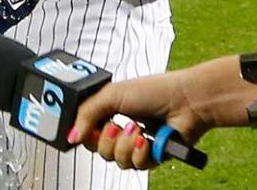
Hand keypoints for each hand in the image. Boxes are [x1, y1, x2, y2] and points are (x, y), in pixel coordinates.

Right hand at [67, 70, 212, 170]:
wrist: (185, 102)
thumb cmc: (152, 91)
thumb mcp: (111, 95)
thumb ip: (86, 113)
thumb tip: (71, 136)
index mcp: (107, 112)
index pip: (84, 130)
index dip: (83, 133)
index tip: (86, 129)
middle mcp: (119, 129)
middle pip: (97, 149)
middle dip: (107, 139)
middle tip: (117, 125)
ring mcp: (134, 144)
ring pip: (115, 159)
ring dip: (126, 145)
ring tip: (138, 129)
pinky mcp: (150, 157)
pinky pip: (135, 165)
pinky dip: (141, 153)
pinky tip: (147, 140)